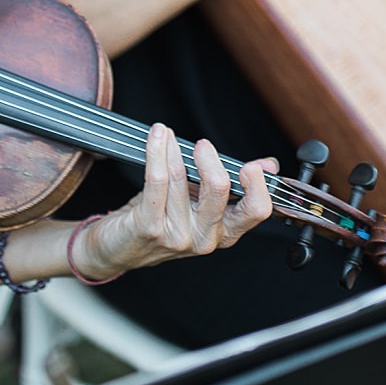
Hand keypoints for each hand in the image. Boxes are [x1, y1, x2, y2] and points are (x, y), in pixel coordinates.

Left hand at [74, 124, 273, 276]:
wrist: (119, 249)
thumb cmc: (161, 221)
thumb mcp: (201, 204)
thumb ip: (232, 185)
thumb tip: (267, 165)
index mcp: (224, 232)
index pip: (255, 211)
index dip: (257, 185)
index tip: (251, 165)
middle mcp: (205, 237)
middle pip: (219, 190)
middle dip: (210, 159)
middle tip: (202, 145)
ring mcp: (178, 236)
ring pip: (180, 178)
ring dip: (172, 149)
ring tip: (166, 135)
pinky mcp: (150, 228)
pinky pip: (156, 181)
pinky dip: (157, 152)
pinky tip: (157, 138)